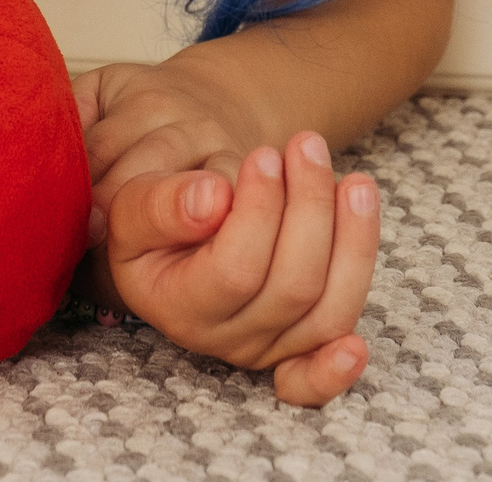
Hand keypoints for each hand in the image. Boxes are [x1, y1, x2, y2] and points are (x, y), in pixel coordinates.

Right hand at [102, 133, 380, 405]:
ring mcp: (269, 346)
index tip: (264, 153)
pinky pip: (337, 341)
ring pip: (330, 311)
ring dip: (354, 240)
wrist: (175, 230)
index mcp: (176, 306)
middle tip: (307, 145)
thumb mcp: (131, 203)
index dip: (259, 211)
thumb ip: (159, 204)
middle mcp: (225, 339)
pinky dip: (350, 336)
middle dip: (310, 207)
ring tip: (355, 181)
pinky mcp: (303, 341)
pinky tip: (360, 337)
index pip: (234, 271)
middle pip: (292, 289)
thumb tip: (213, 198)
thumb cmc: (153, 214)